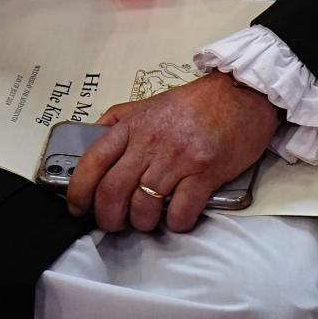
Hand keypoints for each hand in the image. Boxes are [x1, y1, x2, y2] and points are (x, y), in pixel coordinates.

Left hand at [65, 72, 279, 232]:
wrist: (241, 94)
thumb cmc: (195, 103)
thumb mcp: (148, 104)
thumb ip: (119, 122)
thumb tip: (93, 140)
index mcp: (131, 126)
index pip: (92, 162)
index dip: (79, 191)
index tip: (77, 207)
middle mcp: (149, 142)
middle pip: (113, 191)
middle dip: (108, 217)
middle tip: (115, 223)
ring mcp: (177, 159)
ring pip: (144, 206)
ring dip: (142, 223)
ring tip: (148, 220)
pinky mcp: (204, 173)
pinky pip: (180, 212)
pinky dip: (176, 223)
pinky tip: (178, 217)